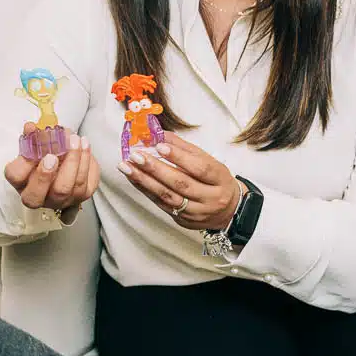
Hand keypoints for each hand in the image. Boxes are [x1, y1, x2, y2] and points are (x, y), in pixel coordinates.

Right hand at [4, 124, 99, 214]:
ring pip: (67, 188)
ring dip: (72, 160)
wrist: (64, 166)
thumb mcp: (36, 147)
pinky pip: (85, 183)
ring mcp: (60, 200)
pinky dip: (86, 161)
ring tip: (75, 139)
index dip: (24, 164)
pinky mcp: (80, 197)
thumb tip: (31, 127)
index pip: (16, 177)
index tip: (35, 151)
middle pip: (37, 195)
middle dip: (46, 175)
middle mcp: (39, 197)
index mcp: (22, 182)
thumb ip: (32, 137)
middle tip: (53, 156)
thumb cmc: (45, 157)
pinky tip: (84, 145)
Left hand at [117, 133, 242, 230]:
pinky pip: (162, 205)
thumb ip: (184, 148)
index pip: (200, 168)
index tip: (159, 146)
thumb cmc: (215, 180)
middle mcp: (211, 198)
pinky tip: (133, 178)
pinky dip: (146, 190)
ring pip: (168, 197)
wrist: (228, 210)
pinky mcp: (184, 221)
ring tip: (126, 167)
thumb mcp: (208, 161)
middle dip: (155, 169)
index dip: (180, 157)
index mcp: (220, 179)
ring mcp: (197, 212)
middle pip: (181, 184)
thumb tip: (159, 134)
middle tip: (135, 156)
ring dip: (144, 181)